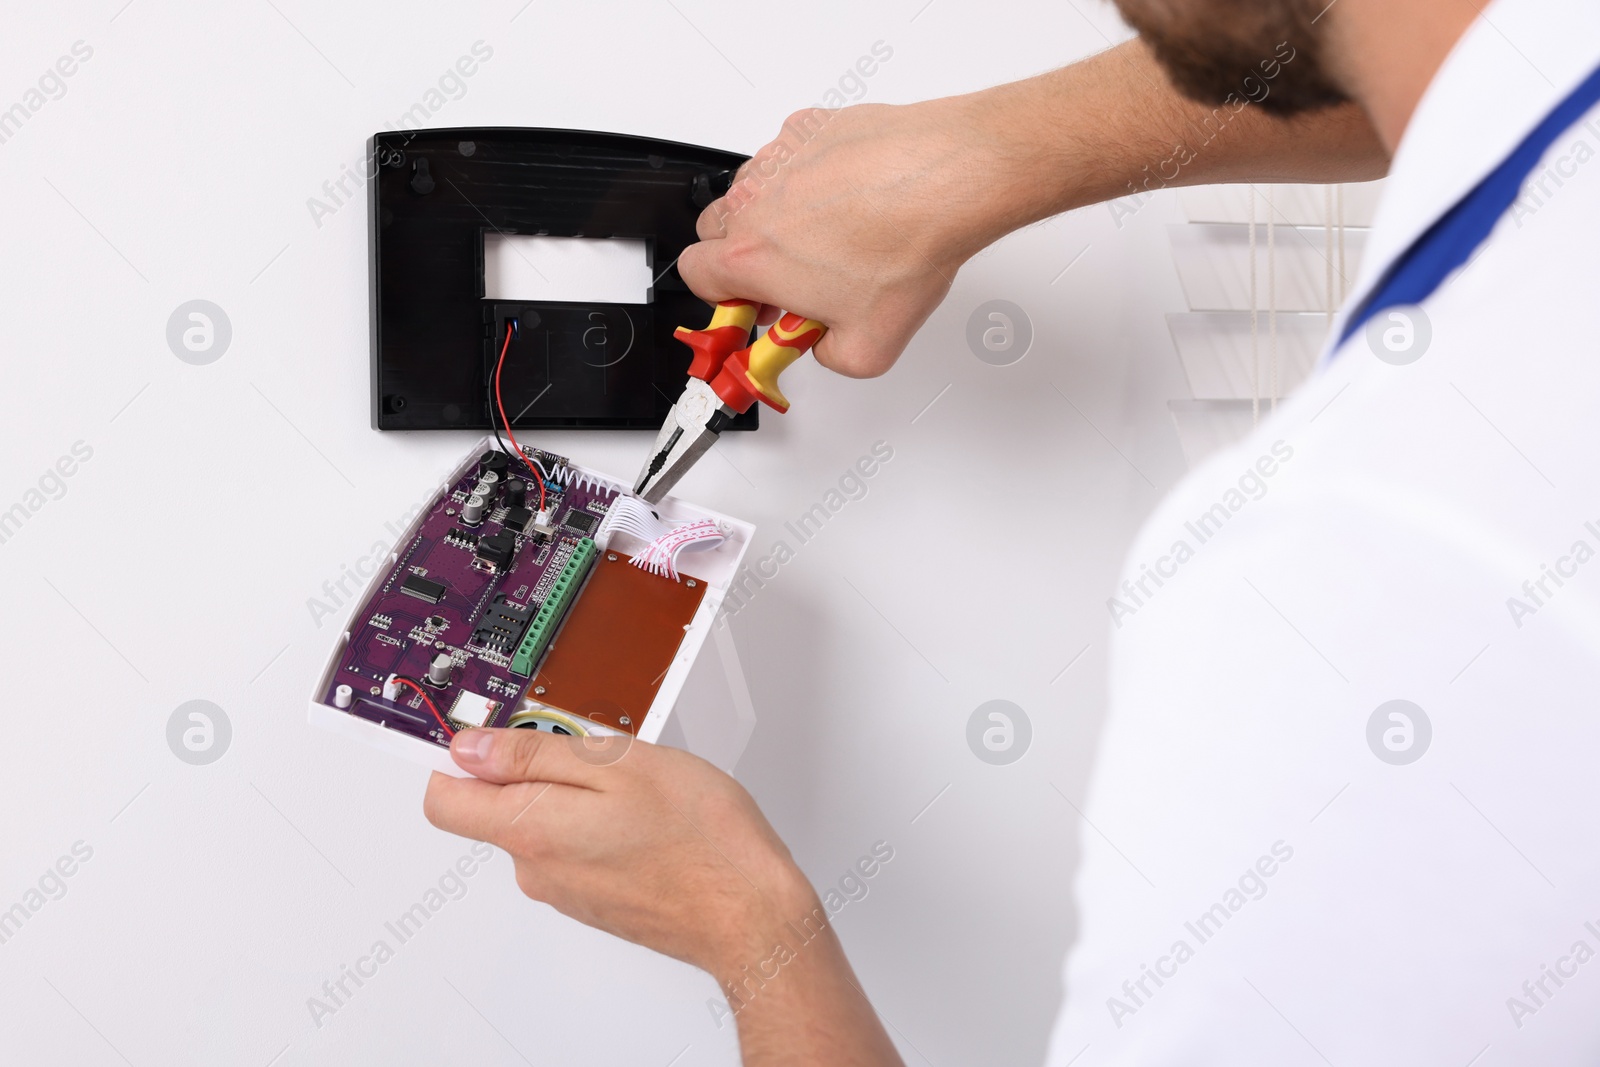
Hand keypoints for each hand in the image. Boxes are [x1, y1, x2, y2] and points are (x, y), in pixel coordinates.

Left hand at [424, 727, 812, 976]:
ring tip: (634, 781)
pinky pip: (574, 848)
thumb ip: (536, 753)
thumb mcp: (620, 763)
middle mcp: (536, 867)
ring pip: (542, 823)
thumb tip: (472, 747)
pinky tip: (644, 813)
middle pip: (496, 805)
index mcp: (532, 828)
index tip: (475, 729)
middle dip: (532, 766)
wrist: (748, 915)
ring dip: (573, 794)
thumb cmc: (700, 840)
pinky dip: (597, 823)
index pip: (445, 797)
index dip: (456, 755)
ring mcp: (564, 890)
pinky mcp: (592, 900)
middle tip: (593, 745)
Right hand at [679, 98, 1005, 379]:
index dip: (722, 299)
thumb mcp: (867, 350)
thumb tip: (824, 343)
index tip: (755, 308)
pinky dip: (807, 178)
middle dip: (743, 258)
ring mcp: (778, 158)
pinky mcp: (809, 127)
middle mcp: (753, 201)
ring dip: (773, 216)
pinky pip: (789, 157)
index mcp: (749, 257)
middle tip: (790, 278)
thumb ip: (826, 356)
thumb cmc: (906, 246)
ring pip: (750, 191)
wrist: (949, 179)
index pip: (694, 277)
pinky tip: (849, 198)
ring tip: (829, 237)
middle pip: (714, 232)